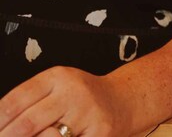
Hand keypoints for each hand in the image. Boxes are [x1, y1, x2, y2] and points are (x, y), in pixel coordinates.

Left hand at [0, 67, 129, 136]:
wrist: (123, 101)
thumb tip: (2, 124)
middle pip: (28, 123)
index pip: (16, 101)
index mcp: (58, 77)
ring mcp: (88, 114)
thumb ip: (29, 102)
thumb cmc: (82, 98)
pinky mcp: (99, 133)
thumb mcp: (56, 88)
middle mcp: (74, 92)